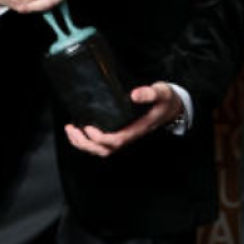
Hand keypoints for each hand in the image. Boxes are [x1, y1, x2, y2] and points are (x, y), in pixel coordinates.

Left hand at [64, 82, 183, 156]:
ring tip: (71, 130)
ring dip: (83, 143)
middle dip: (85, 143)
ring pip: (101, 150)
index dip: (100, 137)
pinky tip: (80, 129)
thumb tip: (134, 95)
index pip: (116, 141)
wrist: (172, 107)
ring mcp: (124, 136)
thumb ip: (149, 93)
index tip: (89, 126)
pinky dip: (87, 140)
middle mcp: (129, 135)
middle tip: (72, 129)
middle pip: (104, 150)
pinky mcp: (120, 132)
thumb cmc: (166, 101)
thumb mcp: (161, 93)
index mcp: (137, 129)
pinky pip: (102, 144)